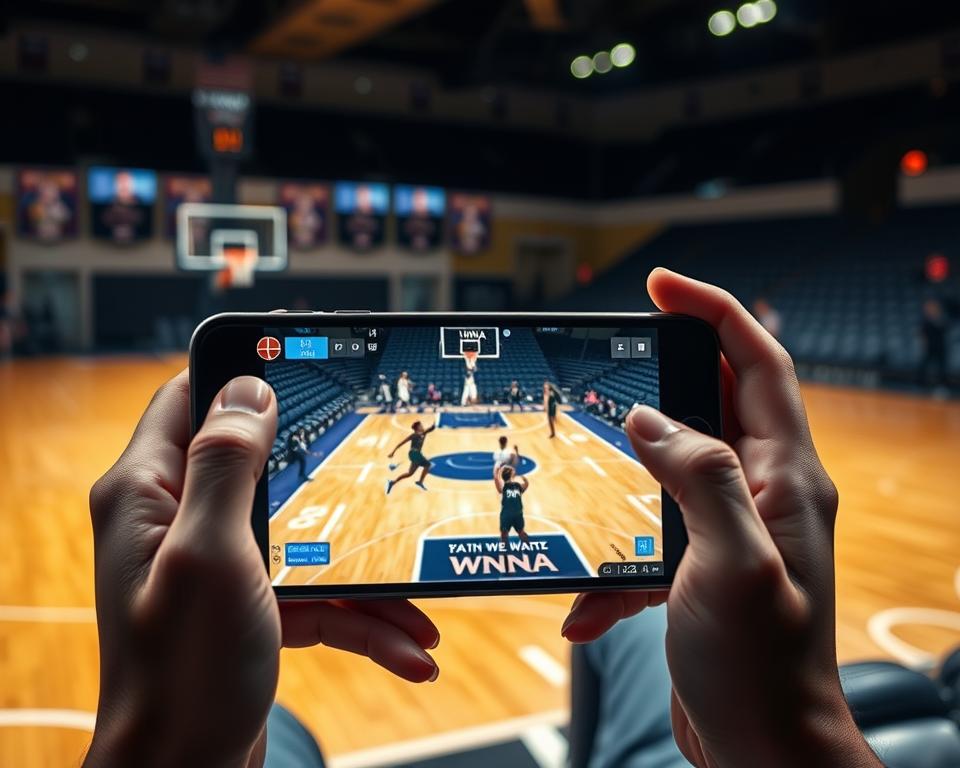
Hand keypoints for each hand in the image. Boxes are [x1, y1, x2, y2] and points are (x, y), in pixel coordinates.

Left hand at [86, 373, 438, 767]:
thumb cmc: (181, 675)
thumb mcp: (209, 557)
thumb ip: (225, 466)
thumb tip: (248, 388)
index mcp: (149, 495)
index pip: (188, 398)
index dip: (241, 368)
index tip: (303, 351)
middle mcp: (181, 523)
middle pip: (267, 465)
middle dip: (333, 478)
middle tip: (384, 467)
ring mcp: (221, 567)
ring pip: (307, 536)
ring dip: (366, 572)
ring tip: (419, 603)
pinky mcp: (254, 608)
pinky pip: (318, 595)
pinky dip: (362, 619)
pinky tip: (409, 646)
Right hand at [561, 270, 878, 767]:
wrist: (766, 751)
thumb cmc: (764, 670)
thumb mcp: (733, 563)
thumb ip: (699, 477)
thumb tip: (650, 419)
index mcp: (786, 478)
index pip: (758, 363)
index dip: (713, 310)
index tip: (660, 284)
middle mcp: (764, 493)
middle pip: (716, 399)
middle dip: (665, 371)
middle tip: (614, 356)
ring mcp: (733, 528)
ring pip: (676, 464)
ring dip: (628, 468)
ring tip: (586, 467)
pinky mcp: (702, 565)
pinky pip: (650, 535)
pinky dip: (613, 562)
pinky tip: (584, 604)